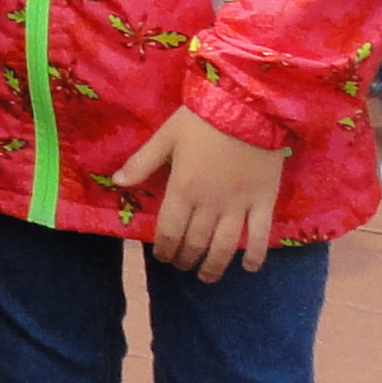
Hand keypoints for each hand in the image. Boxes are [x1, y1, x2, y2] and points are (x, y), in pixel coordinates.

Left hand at [114, 103, 286, 279]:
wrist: (248, 106)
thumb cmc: (202, 119)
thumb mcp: (166, 136)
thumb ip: (141, 162)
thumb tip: (117, 182)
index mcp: (183, 189)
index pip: (169, 230)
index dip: (164, 248)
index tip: (162, 257)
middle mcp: (209, 204)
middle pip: (195, 242)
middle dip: (185, 258)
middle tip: (182, 265)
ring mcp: (239, 205)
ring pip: (225, 246)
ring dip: (214, 266)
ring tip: (207, 277)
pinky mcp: (264, 201)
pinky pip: (261, 235)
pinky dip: (255, 254)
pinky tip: (250, 267)